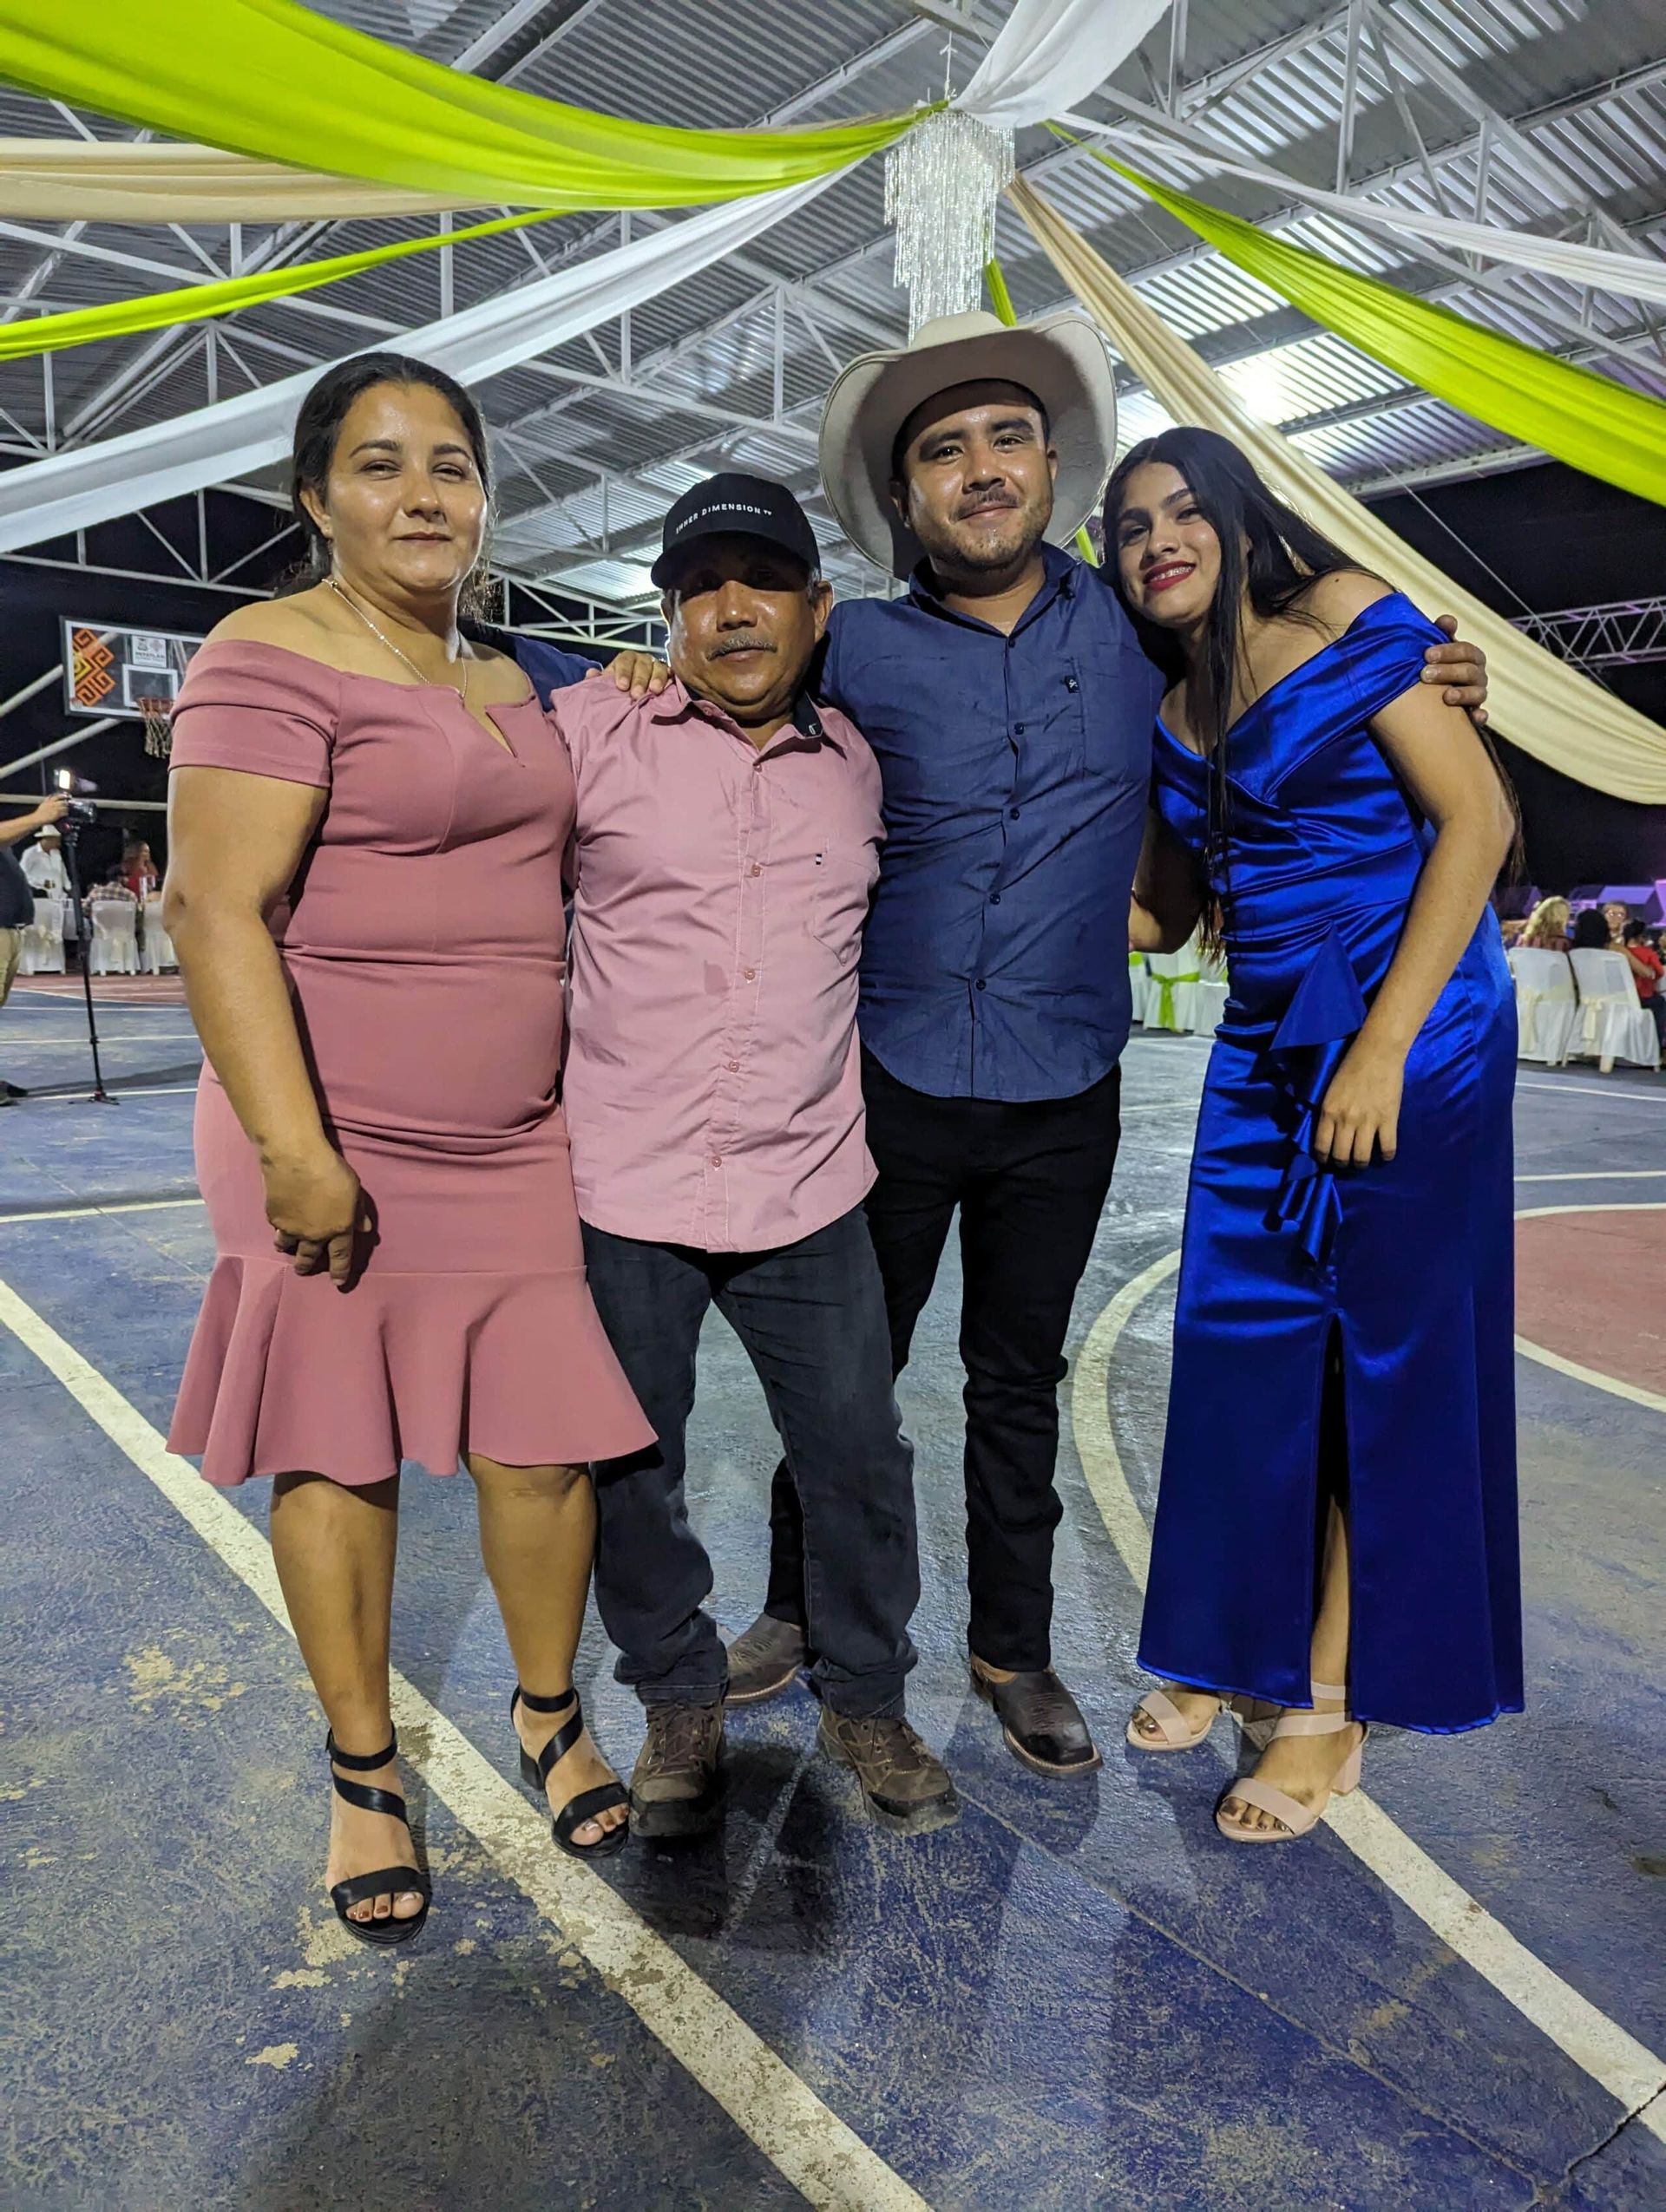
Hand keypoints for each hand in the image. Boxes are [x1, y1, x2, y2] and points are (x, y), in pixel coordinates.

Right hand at [32, 795, 67, 826]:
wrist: (38, 818)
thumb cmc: (40, 812)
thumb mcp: (43, 803)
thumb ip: (47, 799)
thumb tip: (50, 795)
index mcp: (49, 801)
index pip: (57, 796)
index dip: (63, 795)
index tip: (66, 795)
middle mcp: (53, 804)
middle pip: (63, 802)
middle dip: (66, 803)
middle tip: (68, 804)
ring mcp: (55, 809)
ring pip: (65, 807)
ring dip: (67, 808)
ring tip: (67, 809)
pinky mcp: (57, 814)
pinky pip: (64, 813)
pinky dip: (66, 813)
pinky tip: (66, 814)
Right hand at [261, 1147, 369, 1288]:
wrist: (296, 1160)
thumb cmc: (332, 1170)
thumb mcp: (355, 1190)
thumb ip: (359, 1211)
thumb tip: (365, 1229)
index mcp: (339, 1228)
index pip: (341, 1256)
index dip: (340, 1271)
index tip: (339, 1284)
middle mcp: (315, 1234)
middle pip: (309, 1257)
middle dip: (306, 1266)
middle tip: (303, 1270)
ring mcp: (292, 1228)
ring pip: (288, 1246)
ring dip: (288, 1248)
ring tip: (286, 1249)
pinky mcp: (274, 1217)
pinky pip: (277, 1228)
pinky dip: (279, 1227)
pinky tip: (278, 1223)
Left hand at [585, 651, 669, 701]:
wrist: (634, 694)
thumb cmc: (620, 689)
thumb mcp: (607, 684)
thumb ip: (597, 681)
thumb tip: (591, 674)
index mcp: (626, 660)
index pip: (624, 661)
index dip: (623, 672)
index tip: (621, 686)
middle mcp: (642, 660)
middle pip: (642, 665)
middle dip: (639, 679)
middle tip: (636, 694)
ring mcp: (657, 667)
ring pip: (658, 667)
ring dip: (657, 678)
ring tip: (654, 691)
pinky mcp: (669, 675)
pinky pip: (672, 674)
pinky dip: (670, 679)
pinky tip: (670, 687)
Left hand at [1314, 1042, 1403, 1167]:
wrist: (1378, 1052)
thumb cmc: (1351, 1066)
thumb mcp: (1330, 1090)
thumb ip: (1328, 1112)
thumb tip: (1328, 1132)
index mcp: (1328, 1111)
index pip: (1322, 1146)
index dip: (1324, 1158)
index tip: (1327, 1160)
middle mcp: (1346, 1120)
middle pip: (1341, 1156)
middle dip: (1342, 1164)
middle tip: (1346, 1162)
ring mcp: (1368, 1122)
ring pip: (1362, 1157)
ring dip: (1361, 1163)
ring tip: (1363, 1161)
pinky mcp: (1389, 1120)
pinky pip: (1387, 1148)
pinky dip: (1386, 1156)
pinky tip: (1385, 1156)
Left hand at [1423, 616, 1488, 727]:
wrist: (1431, 696)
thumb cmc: (1435, 666)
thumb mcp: (1437, 649)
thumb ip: (1441, 633)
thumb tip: (1446, 620)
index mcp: (1471, 658)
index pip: (1466, 651)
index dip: (1448, 651)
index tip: (1426, 654)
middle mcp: (1478, 676)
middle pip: (1469, 671)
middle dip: (1448, 672)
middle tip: (1424, 674)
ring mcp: (1477, 695)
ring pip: (1478, 693)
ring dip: (1463, 694)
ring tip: (1446, 696)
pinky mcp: (1475, 715)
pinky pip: (1482, 717)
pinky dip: (1480, 717)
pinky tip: (1474, 718)